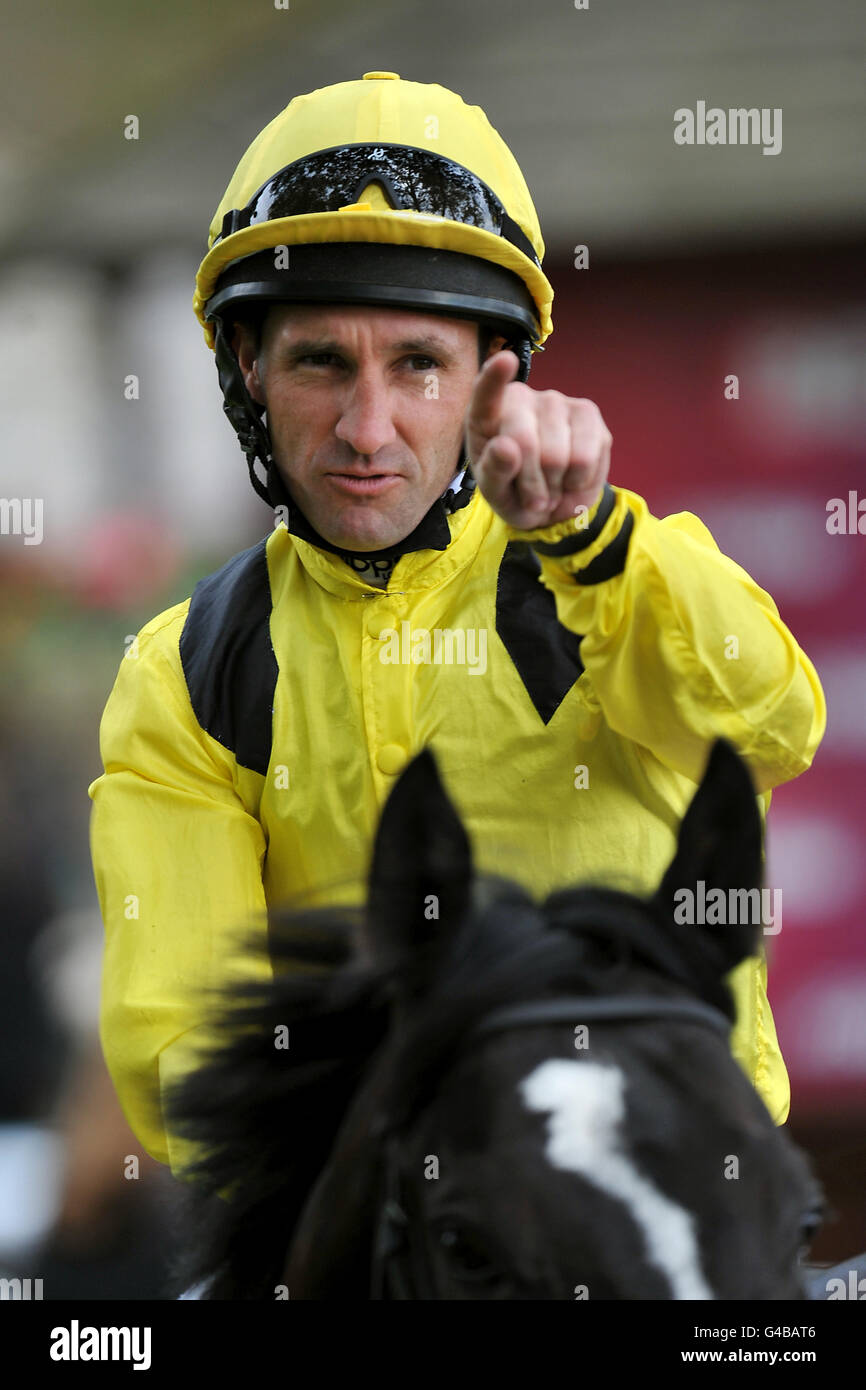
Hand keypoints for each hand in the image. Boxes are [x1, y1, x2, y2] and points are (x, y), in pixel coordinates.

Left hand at [464, 349, 611, 529]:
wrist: (553, 505)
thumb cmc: (513, 492)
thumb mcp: (495, 491)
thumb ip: (494, 472)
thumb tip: (505, 447)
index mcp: (487, 414)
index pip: (486, 394)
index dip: (495, 378)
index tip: (505, 361)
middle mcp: (521, 398)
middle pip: (524, 441)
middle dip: (529, 482)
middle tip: (531, 496)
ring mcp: (557, 401)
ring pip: (557, 455)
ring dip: (553, 484)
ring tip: (549, 485)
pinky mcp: (589, 414)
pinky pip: (586, 458)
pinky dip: (578, 480)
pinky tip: (571, 478)